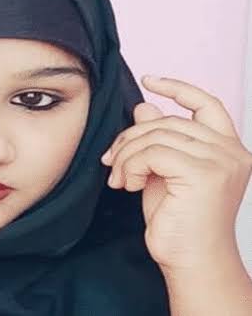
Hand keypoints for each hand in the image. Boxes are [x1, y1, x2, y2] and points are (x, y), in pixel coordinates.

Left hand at [100, 75, 251, 272]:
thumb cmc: (178, 221)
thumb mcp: (163, 172)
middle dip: (130, 137)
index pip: (206, 103)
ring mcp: (221, 160)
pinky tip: (126, 184)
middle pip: (167, 121)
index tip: (150, 80)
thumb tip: (145, 105)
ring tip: (118, 178)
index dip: (178, 87)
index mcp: (226, 148)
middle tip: (111, 159)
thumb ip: (159, 139)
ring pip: (155, 135)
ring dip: (126, 155)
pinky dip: (131, 165)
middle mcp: (231, 151)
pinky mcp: (204, 173)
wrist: (190, 261)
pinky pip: (151, 152)